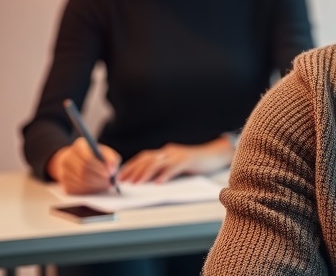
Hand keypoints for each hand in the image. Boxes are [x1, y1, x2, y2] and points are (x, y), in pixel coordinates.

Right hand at [47, 137, 121, 194]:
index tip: (110, 173)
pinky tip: (97, 188)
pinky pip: (76, 190)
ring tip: (105, 185)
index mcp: (79, 146)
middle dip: (98, 178)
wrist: (77, 161)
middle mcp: (67, 157)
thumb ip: (111, 158)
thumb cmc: (95, 156)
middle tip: (109, 182)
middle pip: (83, 171)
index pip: (87, 158)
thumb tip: (112, 170)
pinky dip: (88, 190)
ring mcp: (63, 171)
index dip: (99, 167)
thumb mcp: (104, 152)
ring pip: (80, 181)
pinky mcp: (64, 184)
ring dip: (95, 185)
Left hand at [118, 136, 234, 183]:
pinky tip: (158, 183)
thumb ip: (164, 170)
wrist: (216, 155)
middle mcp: (169, 152)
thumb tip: (146, 182)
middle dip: (134, 170)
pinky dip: (165, 175)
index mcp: (165, 153)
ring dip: (145, 173)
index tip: (120, 177)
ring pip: (158, 162)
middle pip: (147, 159)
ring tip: (136, 184)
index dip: (131, 166)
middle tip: (124, 182)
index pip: (144, 157)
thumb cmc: (196, 164)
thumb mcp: (177, 166)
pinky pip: (174, 167)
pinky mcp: (188, 160)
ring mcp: (179, 155)